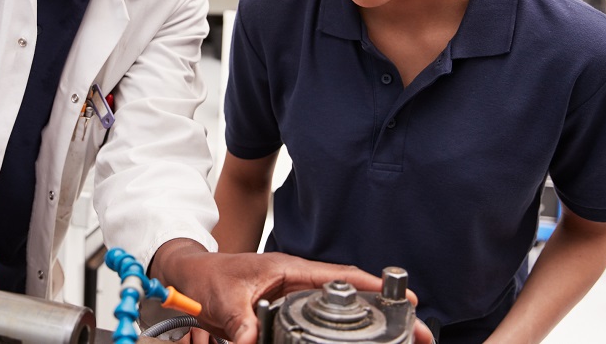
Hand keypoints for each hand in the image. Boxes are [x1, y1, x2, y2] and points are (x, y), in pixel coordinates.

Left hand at [149, 240, 433, 343]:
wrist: (187, 277)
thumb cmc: (206, 278)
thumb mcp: (222, 299)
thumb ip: (239, 322)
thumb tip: (252, 340)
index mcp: (288, 269)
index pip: (340, 275)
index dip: (374, 286)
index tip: (406, 299)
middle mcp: (297, 280)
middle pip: (350, 293)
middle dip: (385, 309)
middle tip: (417, 330)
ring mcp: (293, 295)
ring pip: (339, 307)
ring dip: (368, 320)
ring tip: (401, 338)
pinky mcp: (286, 310)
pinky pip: (320, 319)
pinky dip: (340, 328)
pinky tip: (358, 340)